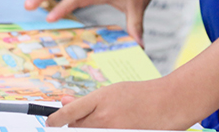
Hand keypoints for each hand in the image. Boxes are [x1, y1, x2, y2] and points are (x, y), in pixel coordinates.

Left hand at [46, 79, 193, 129]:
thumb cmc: (140, 95)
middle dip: (77, 125)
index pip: (69, 113)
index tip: (50, 122)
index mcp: (101, 99)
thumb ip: (87, 100)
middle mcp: (104, 117)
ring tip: (107, 122)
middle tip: (89, 119)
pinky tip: (115, 128)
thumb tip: (63, 101)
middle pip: (76, 128)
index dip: (56, 119)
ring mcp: (113, 131)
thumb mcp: (112, 91)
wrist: (167, 103)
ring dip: (90, 131)